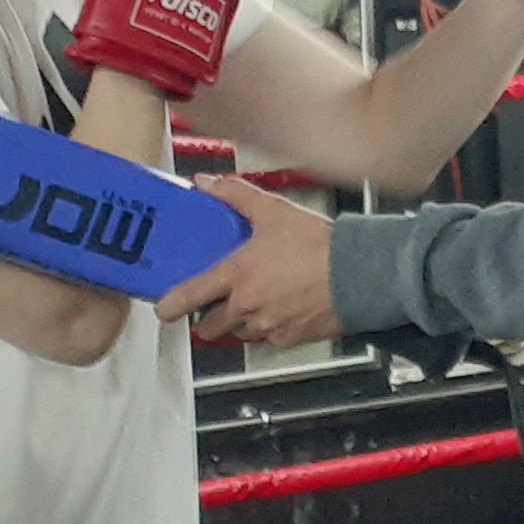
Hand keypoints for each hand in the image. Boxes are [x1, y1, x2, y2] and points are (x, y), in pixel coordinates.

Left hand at [157, 177, 341, 348]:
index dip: (170, 306)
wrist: (359, 274)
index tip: (164, 308)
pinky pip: (270, 339)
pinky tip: (285, 307)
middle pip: (210, 327)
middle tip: (214, 305)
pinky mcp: (289, 339)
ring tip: (257, 301)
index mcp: (237, 275)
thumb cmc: (320, 246)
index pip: (189, 298)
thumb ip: (236, 195)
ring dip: (242, 321)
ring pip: (241, 332)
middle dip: (208, 319)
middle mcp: (247, 306)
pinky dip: (272, 327)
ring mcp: (268, 326)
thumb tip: (208, 184)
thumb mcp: (274, 210)